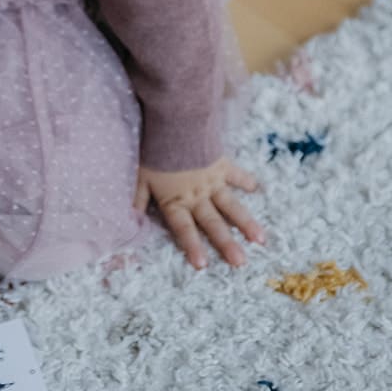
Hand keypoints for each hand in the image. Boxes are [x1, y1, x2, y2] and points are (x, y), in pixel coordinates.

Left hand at [135, 157, 264, 269]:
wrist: (175, 124)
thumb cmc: (155, 151)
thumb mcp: (142, 176)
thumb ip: (138, 199)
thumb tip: (130, 219)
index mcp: (176, 200)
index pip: (184, 228)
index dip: (192, 246)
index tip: (203, 266)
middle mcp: (197, 195)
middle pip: (213, 223)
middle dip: (227, 244)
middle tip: (241, 262)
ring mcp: (212, 181)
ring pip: (231, 206)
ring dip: (246, 223)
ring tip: (261, 240)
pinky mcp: (221, 165)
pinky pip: (236, 175)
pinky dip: (246, 180)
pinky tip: (258, 190)